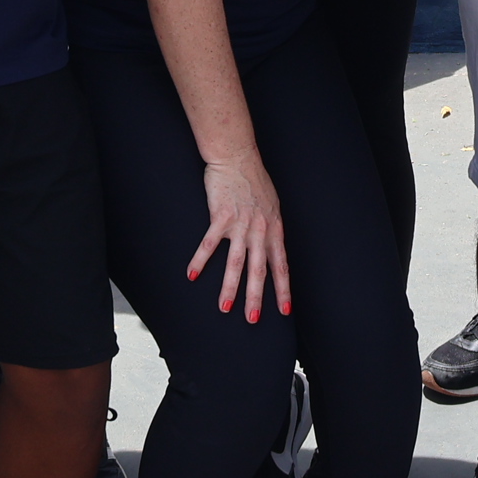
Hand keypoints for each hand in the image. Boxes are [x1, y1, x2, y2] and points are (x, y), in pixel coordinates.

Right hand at [190, 154, 289, 320]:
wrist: (237, 157)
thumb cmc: (254, 179)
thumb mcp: (272, 205)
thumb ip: (271, 228)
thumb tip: (272, 247)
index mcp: (274, 228)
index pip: (281, 265)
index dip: (283, 289)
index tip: (285, 310)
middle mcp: (259, 230)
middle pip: (259, 270)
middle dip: (256, 297)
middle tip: (253, 319)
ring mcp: (240, 224)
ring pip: (236, 263)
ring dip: (230, 287)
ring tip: (225, 308)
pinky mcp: (220, 217)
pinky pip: (209, 244)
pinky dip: (200, 261)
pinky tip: (193, 276)